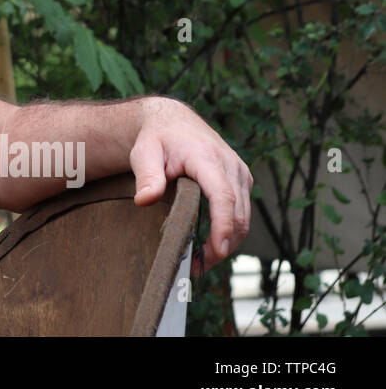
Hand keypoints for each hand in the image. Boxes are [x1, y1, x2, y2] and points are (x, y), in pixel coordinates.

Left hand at [128, 96, 251, 274]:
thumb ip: (146, 176)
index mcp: (208, 158)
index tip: (218, 249)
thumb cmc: (157, 138)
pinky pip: (242, 211)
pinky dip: (230, 231)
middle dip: (222, 244)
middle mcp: (231, 166)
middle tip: (197, 267)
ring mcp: (240, 173)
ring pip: (243, 217)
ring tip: (200, 262)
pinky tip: (211, 245)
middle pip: (237, 213)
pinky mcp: (240, 181)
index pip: (223, 196)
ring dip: (227, 242)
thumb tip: (144, 200)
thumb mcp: (144, 153)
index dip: (223, 225)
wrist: (172, 122)